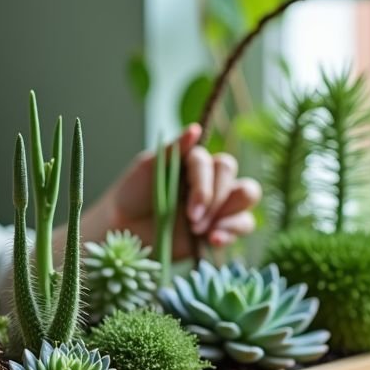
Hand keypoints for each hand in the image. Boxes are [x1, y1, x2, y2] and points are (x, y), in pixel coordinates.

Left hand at [85, 124, 261, 256]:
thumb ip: (174, 150)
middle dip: (218, 204)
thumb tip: (195, 129)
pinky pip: (242, 225)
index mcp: (196, 163)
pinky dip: (231, 233)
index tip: (190, 211)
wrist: (122, 229)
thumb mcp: (148, 168)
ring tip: (204, 232)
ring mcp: (218, 205)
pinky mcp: (218, 227)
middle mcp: (212, 181)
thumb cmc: (131, 194)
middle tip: (193, 222)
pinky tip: (212, 240)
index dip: (207, 187)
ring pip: (247, 198)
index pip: (218, 165)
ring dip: (231, 217)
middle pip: (241, 180)